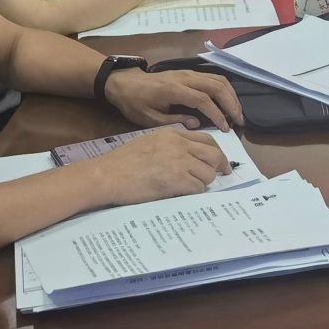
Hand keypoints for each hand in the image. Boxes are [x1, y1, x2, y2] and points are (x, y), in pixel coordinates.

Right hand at [86, 125, 227, 203]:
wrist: (108, 175)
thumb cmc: (123, 162)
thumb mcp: (150, 142)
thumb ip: (170, 145)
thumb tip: (188, 156)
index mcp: (173, 134)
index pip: (207, 139)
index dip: (216, 151)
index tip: (219, 162)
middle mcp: (180, 145)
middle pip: (214, 155)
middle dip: (219, 167)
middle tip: (220, 176)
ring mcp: (179, 162)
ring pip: (209, 173)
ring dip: (204, 182)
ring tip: (192, 188)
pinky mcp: (177, 180)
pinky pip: (198, 187)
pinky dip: (195, 193)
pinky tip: (185, 194)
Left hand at [106, 67, 244, 129]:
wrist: (125, 83)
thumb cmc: (135, 103)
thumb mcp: (149, 119)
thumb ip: (174, 121)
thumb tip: (197, 123)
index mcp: (173, 90)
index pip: (203, 99)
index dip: (217, 114)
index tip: (225, 128)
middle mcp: (184, 77)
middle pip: (216, 85)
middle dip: (231, 104)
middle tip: (239, 122)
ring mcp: (188, 73)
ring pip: (218, 79)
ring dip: (230, 95)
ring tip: (236, 113)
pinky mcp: (189, 73)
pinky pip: (213, 77)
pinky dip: (224, 89)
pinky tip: (227, 102)